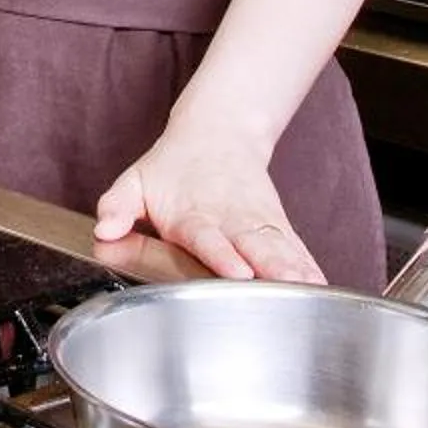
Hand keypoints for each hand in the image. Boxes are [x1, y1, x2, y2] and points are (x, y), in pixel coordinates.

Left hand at [95, 123, 323, 282]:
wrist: (216, 134)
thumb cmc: (171, 169)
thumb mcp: (135, 181)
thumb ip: (117, 205)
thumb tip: (103, 229)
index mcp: (193, 215)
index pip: (208, 238)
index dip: (222, 256)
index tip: (238, 272)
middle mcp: (231, 220)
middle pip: (254, 245)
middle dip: (272, 268)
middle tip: (286, 288)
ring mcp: (258, 224)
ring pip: (281, 248)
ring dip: (297, 271)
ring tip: (314, 293)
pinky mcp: (278, 227)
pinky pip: (297, 249)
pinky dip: (311, 267)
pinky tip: (324, 289)